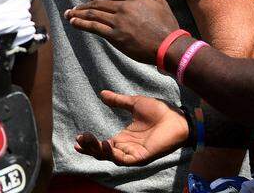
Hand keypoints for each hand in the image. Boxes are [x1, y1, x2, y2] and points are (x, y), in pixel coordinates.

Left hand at [65, 0, 178, 64]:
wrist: (169, 45)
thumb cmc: (166, 24)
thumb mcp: (158, 0)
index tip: (88, 2)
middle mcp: (123, 7)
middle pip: (97, 3)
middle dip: (83, 6)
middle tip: (73, 8)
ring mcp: (118, 22)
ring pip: (93, 14)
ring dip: (78, 14)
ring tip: (68, 15)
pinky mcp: (115, 36)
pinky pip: (94, 27)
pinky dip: (82, 24)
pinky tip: (73, 23)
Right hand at [74, 90, 188, 165]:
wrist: (176, 117)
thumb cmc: (159, 111)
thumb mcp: (134, 103)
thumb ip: (118, 101)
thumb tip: (102, 93)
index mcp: (124, 138)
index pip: (102, 145)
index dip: (90, 143)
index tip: (78, 138)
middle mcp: (126, 148)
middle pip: (102, 153)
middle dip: (90, 148)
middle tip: (79, 139)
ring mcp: (133, 153)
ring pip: (110, 157)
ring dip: (97, 150)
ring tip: (87, 140)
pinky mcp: (141, 157)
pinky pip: (123, 159)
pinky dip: (112, 154)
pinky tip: (105, 144)